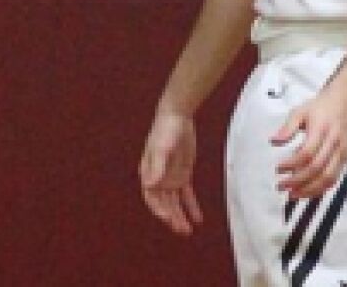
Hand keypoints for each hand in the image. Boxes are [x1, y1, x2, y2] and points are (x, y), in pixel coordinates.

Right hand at [138, 110, 202, 235]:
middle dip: (172, 217)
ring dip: (180, 215)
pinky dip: (191, 206)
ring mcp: (170, 177)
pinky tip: (198, 218)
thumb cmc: (165, 130)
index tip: (168, 218)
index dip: (159, 209)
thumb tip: (150, 184)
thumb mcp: (162, 148)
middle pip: (164, 203)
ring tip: (188, 230)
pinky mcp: (182, 174)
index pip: (151, 197)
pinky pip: (186, 194)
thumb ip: (157, 166)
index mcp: (148, 172)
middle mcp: (157, 178)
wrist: (177, 116)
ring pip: (175, 202)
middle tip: (182, 230)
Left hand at [272, 86, 346, 199]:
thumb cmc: (320, 107)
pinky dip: (321, 188)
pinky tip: (308, 192)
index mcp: (321, 130)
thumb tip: (274, 141)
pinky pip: (335, 178)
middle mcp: (334, 143)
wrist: (346, 102)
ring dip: (310, 189)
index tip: (278, 169)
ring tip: (293, 195)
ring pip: (329, 177)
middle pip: (318, 168)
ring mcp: (342, 153)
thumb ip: (288, 127)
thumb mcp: (300, 111)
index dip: (292, 164)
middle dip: (299, 181)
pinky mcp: (346, 159)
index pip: (307, 152)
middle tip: (281, 186)